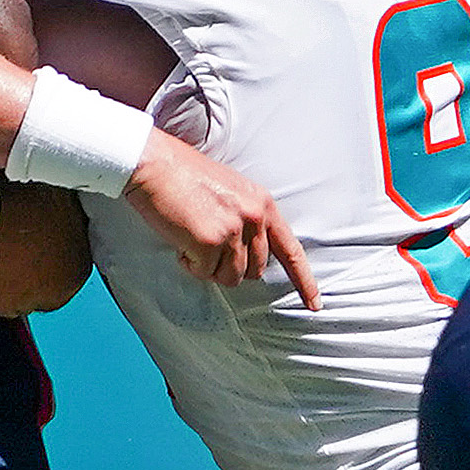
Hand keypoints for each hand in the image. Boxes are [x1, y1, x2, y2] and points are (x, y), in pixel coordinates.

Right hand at [124, 129, 320, 309]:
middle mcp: (255, 217)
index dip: (305, 281)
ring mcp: (234, 230)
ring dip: (207, 266)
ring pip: (229, 277)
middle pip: (254, 271)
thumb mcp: (231, 193)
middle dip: (229, 267)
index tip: (315, 304)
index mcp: (263, 204)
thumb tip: (247, 255)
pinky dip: (188, 262)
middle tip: (206, 246)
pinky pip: (202, 272)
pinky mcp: (211, 241)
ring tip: (192, 238)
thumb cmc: (185, 178)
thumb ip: (246, 220)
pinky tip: (180, 238)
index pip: (291, 250)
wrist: (155, 165)